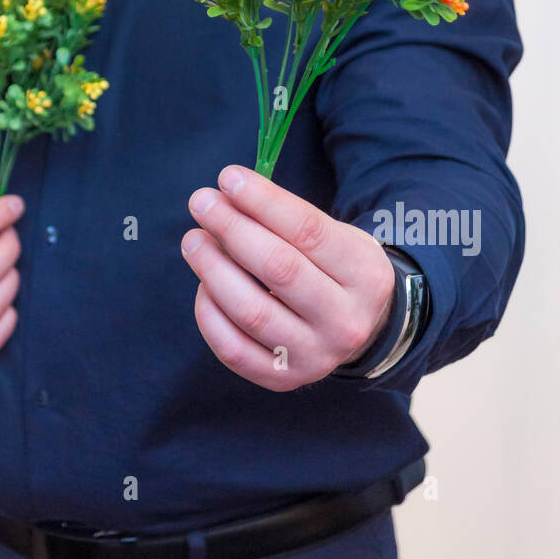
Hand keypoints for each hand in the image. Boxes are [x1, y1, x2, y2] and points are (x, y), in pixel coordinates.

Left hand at [182, 166, 394, 390]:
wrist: (359, 329)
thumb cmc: (334, 269)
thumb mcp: (334, 236)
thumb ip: (285, 218)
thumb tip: (225, 195)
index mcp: (365, 274)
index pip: (308, 230)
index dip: (262, 201)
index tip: (227, 178)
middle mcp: (345, 321)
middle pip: (278, 268)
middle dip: (232, 228)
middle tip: (202, 202)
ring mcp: (315, 356)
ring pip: (251, 310)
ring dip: (212, 268)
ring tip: (194, 241)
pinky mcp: (284, 379)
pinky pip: (233, 350)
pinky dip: (209, 314)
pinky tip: (203, 286)